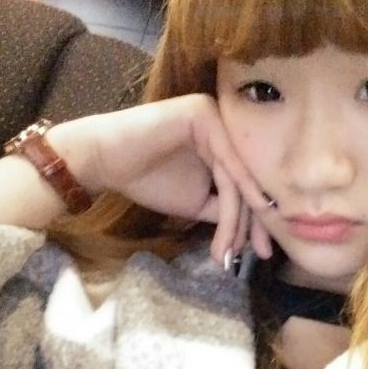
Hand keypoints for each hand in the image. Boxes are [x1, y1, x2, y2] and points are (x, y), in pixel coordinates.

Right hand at [85, 94, 272, 263]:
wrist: (105, 161)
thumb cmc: (148, 179)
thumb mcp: (198, 201)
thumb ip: (227, 208)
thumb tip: (258, 229)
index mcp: (226, 142)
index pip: (248, 184)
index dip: (258, 220)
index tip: (263, 251)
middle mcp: (226, 125)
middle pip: (249, 179)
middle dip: (255, 222)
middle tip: (262, 254)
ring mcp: (216, 116)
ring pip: (239, 177)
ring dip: (237, 219)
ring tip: (230, 251)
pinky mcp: (204, 114)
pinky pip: (227, 163)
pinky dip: (237, 195)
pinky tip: (239, 224)